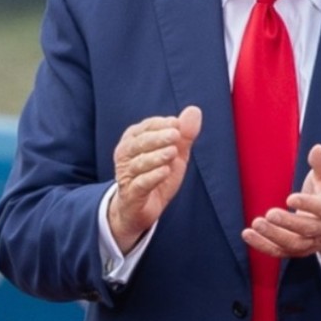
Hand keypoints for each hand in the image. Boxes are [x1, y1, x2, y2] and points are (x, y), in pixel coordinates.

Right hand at [108, 106, 201, 252]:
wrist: (140, 210)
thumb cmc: (157, 176)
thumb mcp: (175, 155)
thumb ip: (184, 134)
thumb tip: (194, 110)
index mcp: (134, 141)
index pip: (145, 127)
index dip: (160, 124)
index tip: (176, 123)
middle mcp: (126, 156)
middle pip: (139, 143)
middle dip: (158, 138)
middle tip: (176, 134)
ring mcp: (127, 175)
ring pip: (139, 163)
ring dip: (156, 157)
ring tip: (173, 152)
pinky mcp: (131, 195)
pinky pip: (140, 184)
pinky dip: (152, 177)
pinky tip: (165, 171)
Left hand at [242, 144, 320, 260]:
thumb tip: (317, 148)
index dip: (308, 205)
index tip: (290, 198)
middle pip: (307, 229)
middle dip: (288, 223)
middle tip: (269, 214)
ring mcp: (311, 242)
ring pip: (294, 244)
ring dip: (274, 236)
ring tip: (256, 224)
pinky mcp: (298, 250)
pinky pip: (281, 252)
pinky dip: (264, 246)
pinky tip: (248, 235)